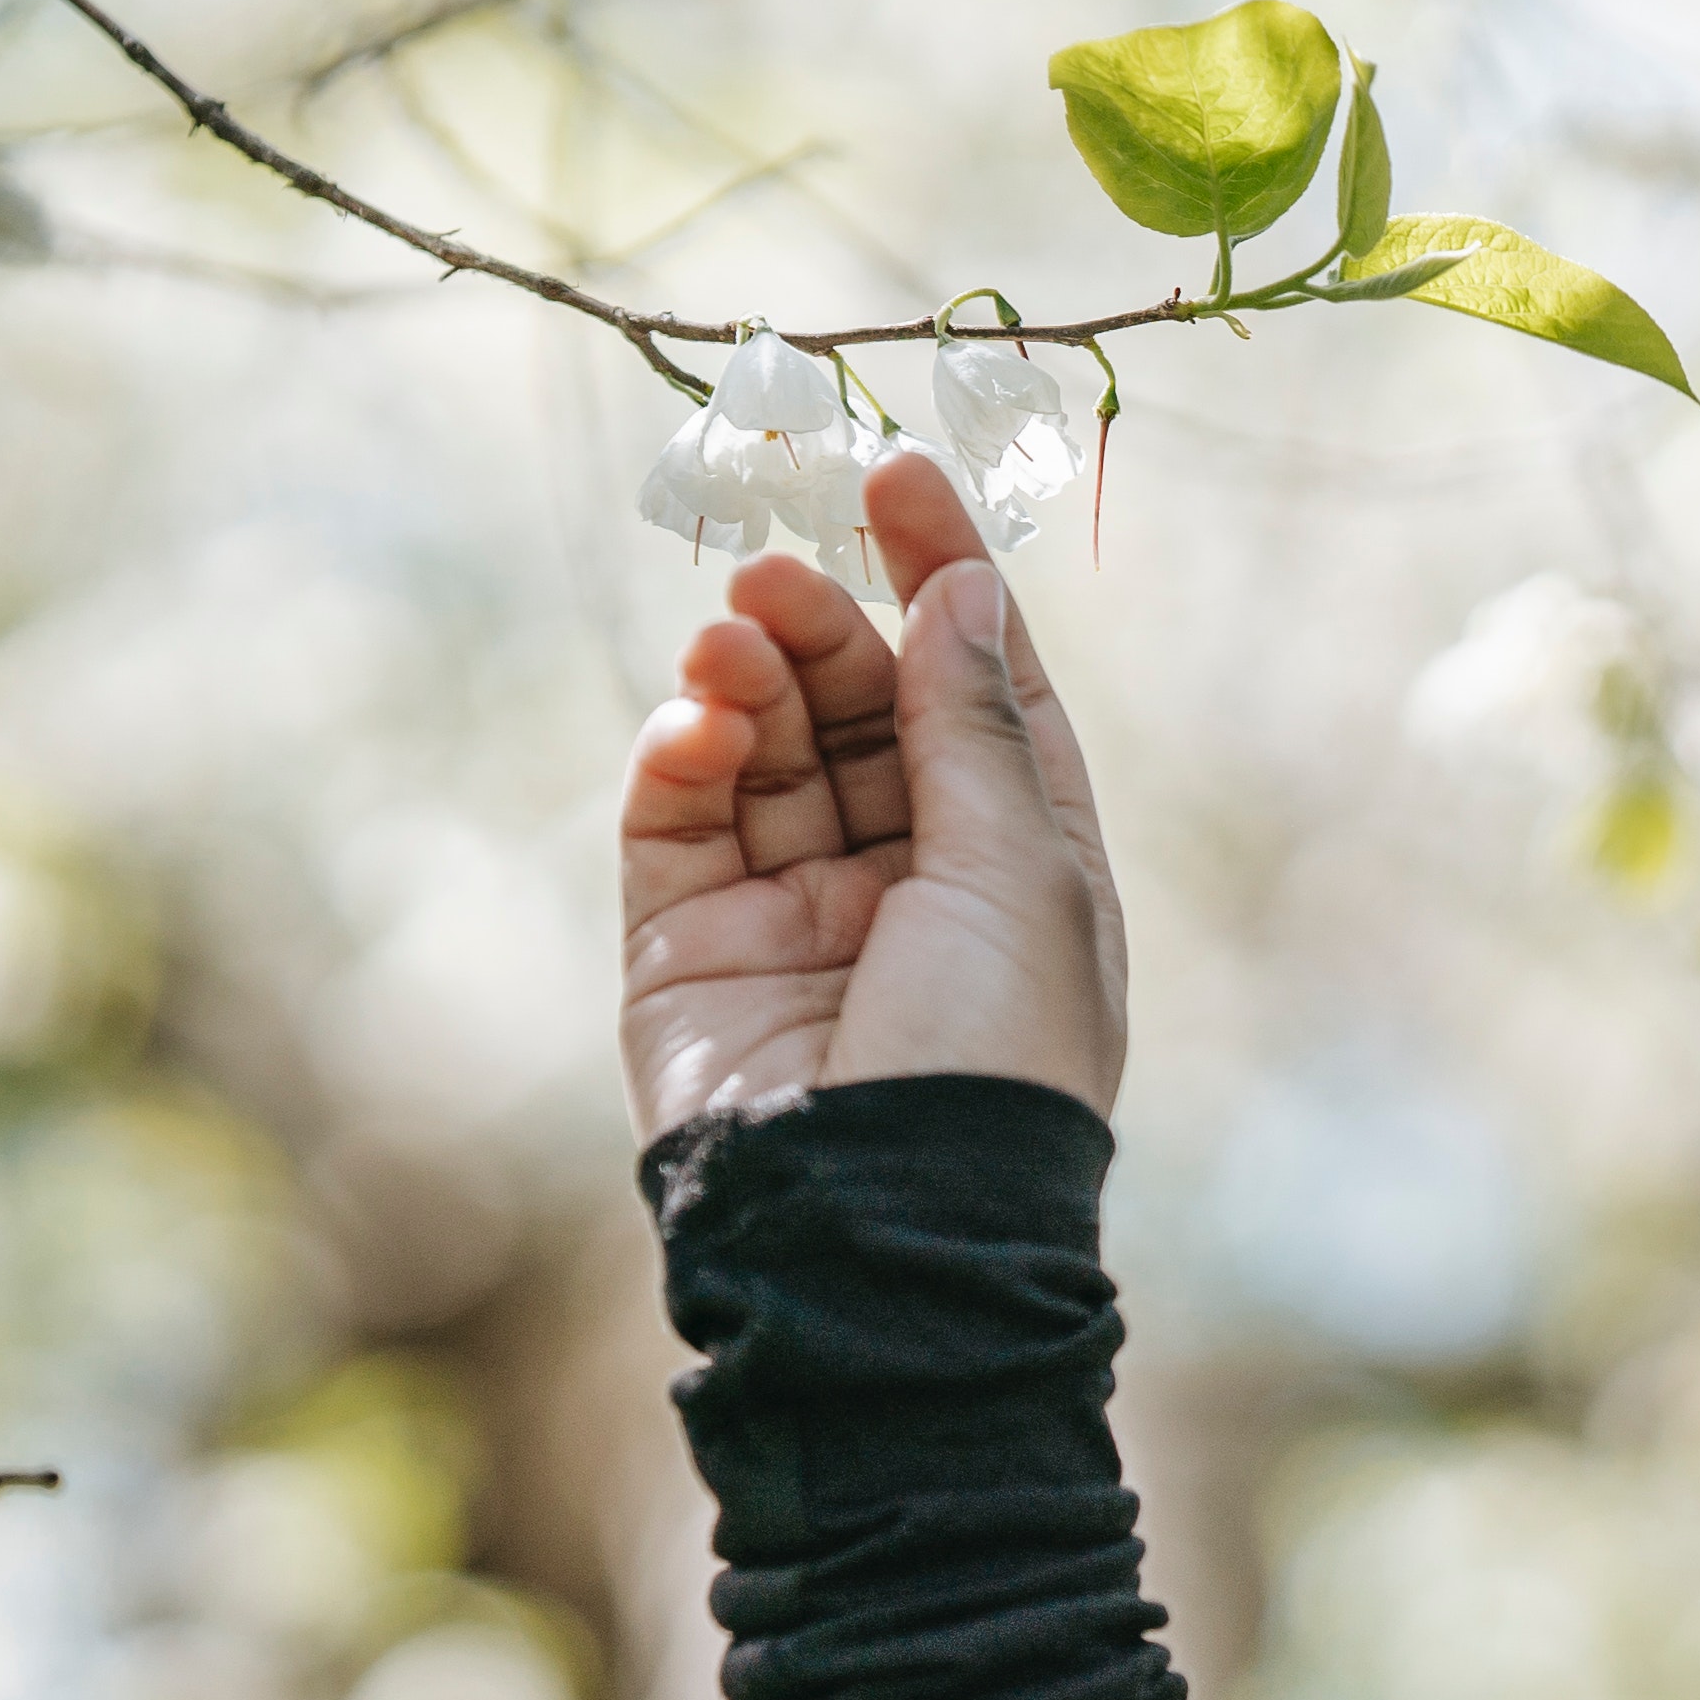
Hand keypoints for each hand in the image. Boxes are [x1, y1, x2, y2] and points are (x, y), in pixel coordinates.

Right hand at [620, 447, 1127, 1140]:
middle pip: (863, 708)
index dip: (947, 580)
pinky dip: (681, 759)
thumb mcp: (1016, 878)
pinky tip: (694, 724)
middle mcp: (912, 882)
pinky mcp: (690, 951)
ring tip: (731, 637)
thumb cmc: (987, 1056)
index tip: (899, 472)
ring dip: (747, 681)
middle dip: (824, 629)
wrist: (882, 1227)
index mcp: (1021, 867)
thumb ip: (972, 732)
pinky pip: (679, 824)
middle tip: (778, 568)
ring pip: (765, 754)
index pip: (981, 688)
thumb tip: (961, 593)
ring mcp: (797, 914)